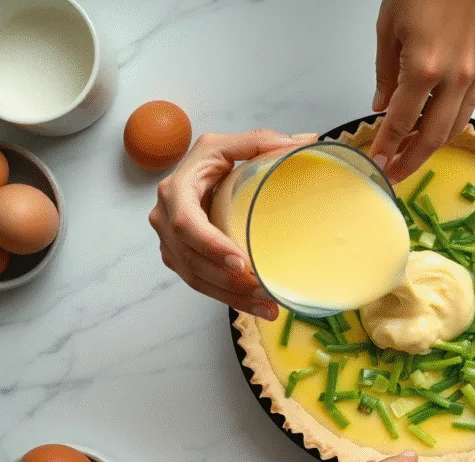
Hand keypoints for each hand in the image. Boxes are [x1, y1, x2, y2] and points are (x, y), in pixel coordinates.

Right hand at [149, 130, 316, 319]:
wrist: (192, 176)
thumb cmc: (211, 160)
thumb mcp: (229, 145)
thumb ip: (262, 141)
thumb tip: (309, 141)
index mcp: (176, 191)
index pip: (186, 224)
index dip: (211, 245)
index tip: (241, 262)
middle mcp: (165, 219)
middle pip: (193, 260)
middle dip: (229, 281)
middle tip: (265, 292)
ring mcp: (171, 243)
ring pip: (197, 279)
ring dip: (232, 297)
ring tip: (269, 307)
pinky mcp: (180, 258)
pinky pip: (201, 284)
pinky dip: (228, 298)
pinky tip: (256, 307)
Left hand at [370, 0, 474, 181]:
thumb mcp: (389, 26)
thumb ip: (385, 72)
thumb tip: (382, 106)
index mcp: (424, 67)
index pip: (401, 122)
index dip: (387, 146)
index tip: (377, 163)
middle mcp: (454, 77)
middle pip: (434, 136)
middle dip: (412, 160)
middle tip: (396, 173)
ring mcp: (474, 73)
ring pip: (456, 125)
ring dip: (434, 145)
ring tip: (414, 153)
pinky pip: (469, 105)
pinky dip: (452, 122)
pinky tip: (437, 124)